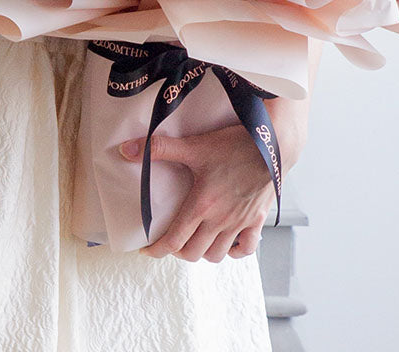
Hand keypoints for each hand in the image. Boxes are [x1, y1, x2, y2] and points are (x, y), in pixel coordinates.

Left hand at [119, 124, 274, 262]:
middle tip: (172, 240)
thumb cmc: (233, 144)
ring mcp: (240, 223)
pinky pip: (246, 249)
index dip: (156, 250)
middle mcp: (220, 220)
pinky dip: (235, 252)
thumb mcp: (194, 145)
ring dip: (203, 252)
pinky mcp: (257, 220)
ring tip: (196, 241)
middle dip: (178, 251)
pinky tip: (228, 243)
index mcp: (201, 205)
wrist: (273, 144)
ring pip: (217, 255)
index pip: (174, 241)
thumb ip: (158, 148)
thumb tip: (125, 149)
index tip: (146, 251)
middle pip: (193, 253)